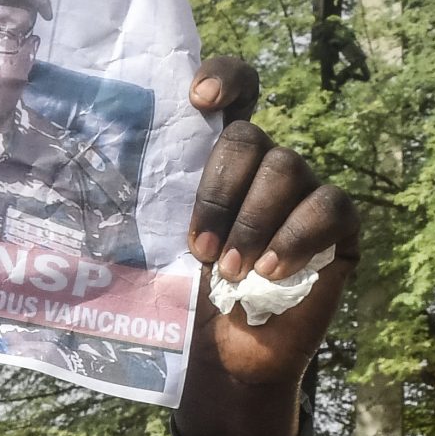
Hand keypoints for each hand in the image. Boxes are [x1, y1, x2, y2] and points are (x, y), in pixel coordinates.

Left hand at [178, 61, 360, 435]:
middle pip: (251, 137)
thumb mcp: (161, 246)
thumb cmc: (188, 299)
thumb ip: (153, 203)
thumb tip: (94, 177)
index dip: (225, 78)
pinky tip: (271, 271)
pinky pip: (330, 205)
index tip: (199, 102)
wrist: (229, 357)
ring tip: (232, 273)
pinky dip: (296, 236)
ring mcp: (306, 191)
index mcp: (222, 160)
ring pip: (288, 168)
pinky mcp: (339, 224)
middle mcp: (266, 165)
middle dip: (220, 191)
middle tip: (201, 249)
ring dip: (252, 223)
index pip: (236, 91)